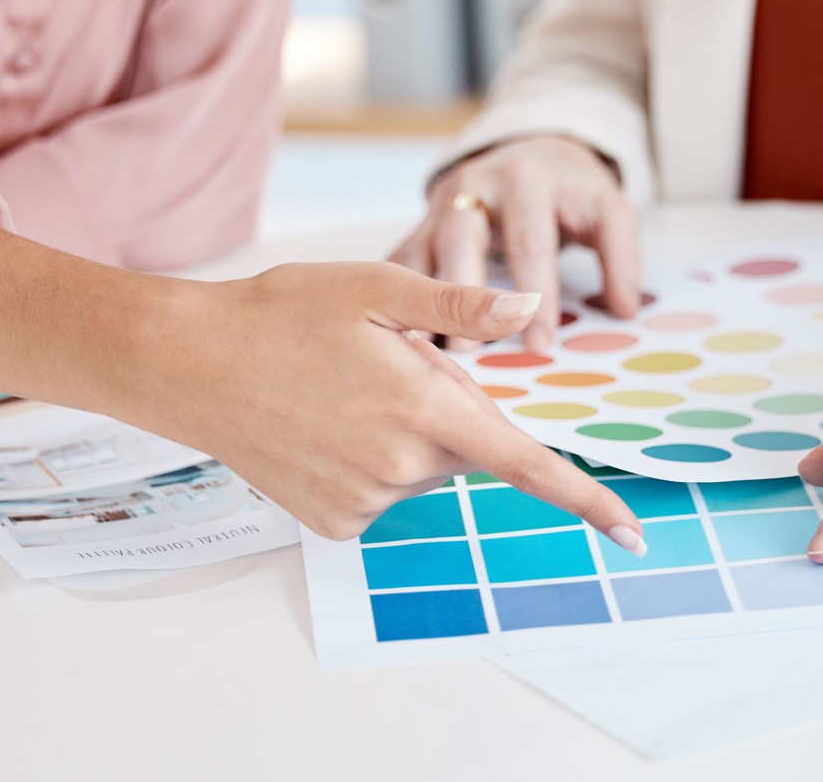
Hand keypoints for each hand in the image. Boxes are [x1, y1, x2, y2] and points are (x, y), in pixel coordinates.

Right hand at [119, 262, 646, 547]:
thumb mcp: (377, 288)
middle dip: (447, 405)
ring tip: (341, 389)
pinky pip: (383, 490)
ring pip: (423, 467)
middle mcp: (401, 466)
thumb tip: (533, 311)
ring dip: (405, 432)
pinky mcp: (335, 523)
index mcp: (425, 408)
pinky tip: (323, 425)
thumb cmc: (283, 313)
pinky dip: (369, 460)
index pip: (525, 463)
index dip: (586, 499)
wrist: (189, 365)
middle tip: (384, 360)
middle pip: (467, 445)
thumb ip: (463, 306)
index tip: (632, 533)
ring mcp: (366, 502)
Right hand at [390, 136, 639, 349]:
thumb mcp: (606, 209)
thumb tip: (625, 308)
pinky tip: (394, 340)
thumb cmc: (570, 192)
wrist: (530, 154)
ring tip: (427, 352)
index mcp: (526, 180)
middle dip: (462, 297)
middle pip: (461, 239)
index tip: (541, 341)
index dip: (537, 292)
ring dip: (419, 303)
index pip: (530, 240)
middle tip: (470, 351)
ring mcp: (439, 205)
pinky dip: (395, 301)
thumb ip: (620, 255)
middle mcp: (474, 186)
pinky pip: (399, 265)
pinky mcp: (418, 225)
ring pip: (420, 252)